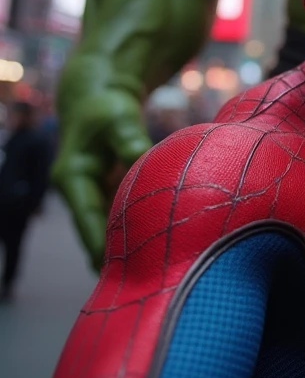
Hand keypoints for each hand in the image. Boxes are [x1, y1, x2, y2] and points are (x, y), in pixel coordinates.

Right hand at [52, 86, 150, 272]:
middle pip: (96, 233)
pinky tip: (158, 248)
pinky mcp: (106, 193)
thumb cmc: (106, 107)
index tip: (121, 271)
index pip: (86, 220)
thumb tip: (141, 158)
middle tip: (145, 280)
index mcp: (73, 178)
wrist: (97, 98)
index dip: (101, 246)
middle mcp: (78, 192)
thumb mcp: (117, 117)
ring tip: (154, 273)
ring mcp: (92, 195)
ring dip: (127, 247)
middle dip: (116, 256)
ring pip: (108, 229)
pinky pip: (120, 219)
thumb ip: (128, 137)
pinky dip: (135, 230)